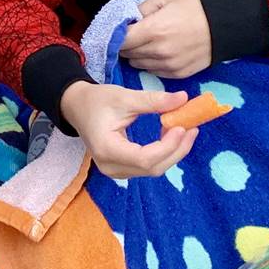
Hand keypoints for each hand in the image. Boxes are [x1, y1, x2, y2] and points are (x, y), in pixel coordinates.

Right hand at [61, 82, 201, 178]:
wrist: (77, 107)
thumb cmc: (97, 100)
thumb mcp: (124, 96)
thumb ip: (153, 100)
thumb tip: (183, 98)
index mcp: (107, 149)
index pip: (144, 158)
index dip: (168, 146)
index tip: (183, 127)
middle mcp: (111, 166)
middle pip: (152, 168)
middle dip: (177, 149)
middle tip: (192, 127)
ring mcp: (116, 171)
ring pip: (153, 169)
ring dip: (173, 151)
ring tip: (183, 128)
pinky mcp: (122, 168)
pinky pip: (149, 166)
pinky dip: (164, 152)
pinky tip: (171, 134)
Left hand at [119, 0, 214, 78]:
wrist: (225, 26)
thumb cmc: (196, 7)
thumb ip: (144, 6)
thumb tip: (130, 19)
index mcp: (153, 30)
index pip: (121, 40)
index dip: (116, 35)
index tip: (120, 30)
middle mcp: (158, 51)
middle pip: (127, 54)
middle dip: (126, 44)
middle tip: (134, 34)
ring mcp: (168, 65)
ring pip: (138, 64)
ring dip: (137, 54)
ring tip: (148, 42)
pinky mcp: (177, 74)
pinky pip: (153, 71)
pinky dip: (151, 62)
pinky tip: (159, 51)